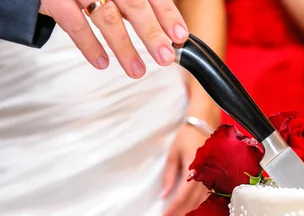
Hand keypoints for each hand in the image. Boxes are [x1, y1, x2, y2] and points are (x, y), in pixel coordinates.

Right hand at [39, 0, 188, 77]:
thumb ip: (135, 3)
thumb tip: (164, 29)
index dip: (167, 13)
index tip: (180, 35)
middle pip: (134, 5)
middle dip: (152, 34)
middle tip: (165, 57)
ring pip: (106, 17)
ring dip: (124, 47)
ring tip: (137, 70)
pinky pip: (73, 24)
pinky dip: (89, 45)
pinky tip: (102, 62)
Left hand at [160, 125, 209, 215]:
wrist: (204, 124)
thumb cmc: (186, 137)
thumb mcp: (173, 154)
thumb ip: (169, 176)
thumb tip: (164, 196)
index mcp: (194, 170)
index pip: (182, 196)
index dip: (172, 211)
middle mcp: (205, 177)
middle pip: (192, 204)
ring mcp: (212, 179)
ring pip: (200, 203)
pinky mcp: (214, 179)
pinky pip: (207, 198)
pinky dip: (198, 208)